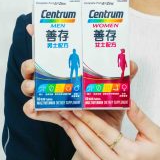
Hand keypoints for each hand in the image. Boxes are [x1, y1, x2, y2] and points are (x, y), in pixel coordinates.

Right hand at [20, 23, 138, 130]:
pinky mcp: (50, 114)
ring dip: (29, 85)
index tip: (32, 28)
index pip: (50, 49)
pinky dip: (32, 109)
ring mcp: (50, 96)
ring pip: (29, 87)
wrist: (106, 131)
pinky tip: (34, 107)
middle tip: (35, 66)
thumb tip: (130, 64)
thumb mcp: (116, 86)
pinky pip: (34, 111)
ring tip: (35, 87)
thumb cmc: (108, 103)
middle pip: (32, 67)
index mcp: (67, 67)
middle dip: (29, 64)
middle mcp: (55, 79)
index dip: (38, 37)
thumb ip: (124, 75)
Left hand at [58, 100, 159, 159]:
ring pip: (88, 155)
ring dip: (75, 138)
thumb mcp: (156, 133)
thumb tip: (128, 100)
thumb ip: (140, 117)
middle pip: (92, 142)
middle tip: (67, 111)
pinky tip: (75, 140)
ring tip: (66, 123)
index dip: (90, 119)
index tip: (79, 108)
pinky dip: (82, 152)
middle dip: (78, 125)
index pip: (105, 132)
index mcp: (131, 153)